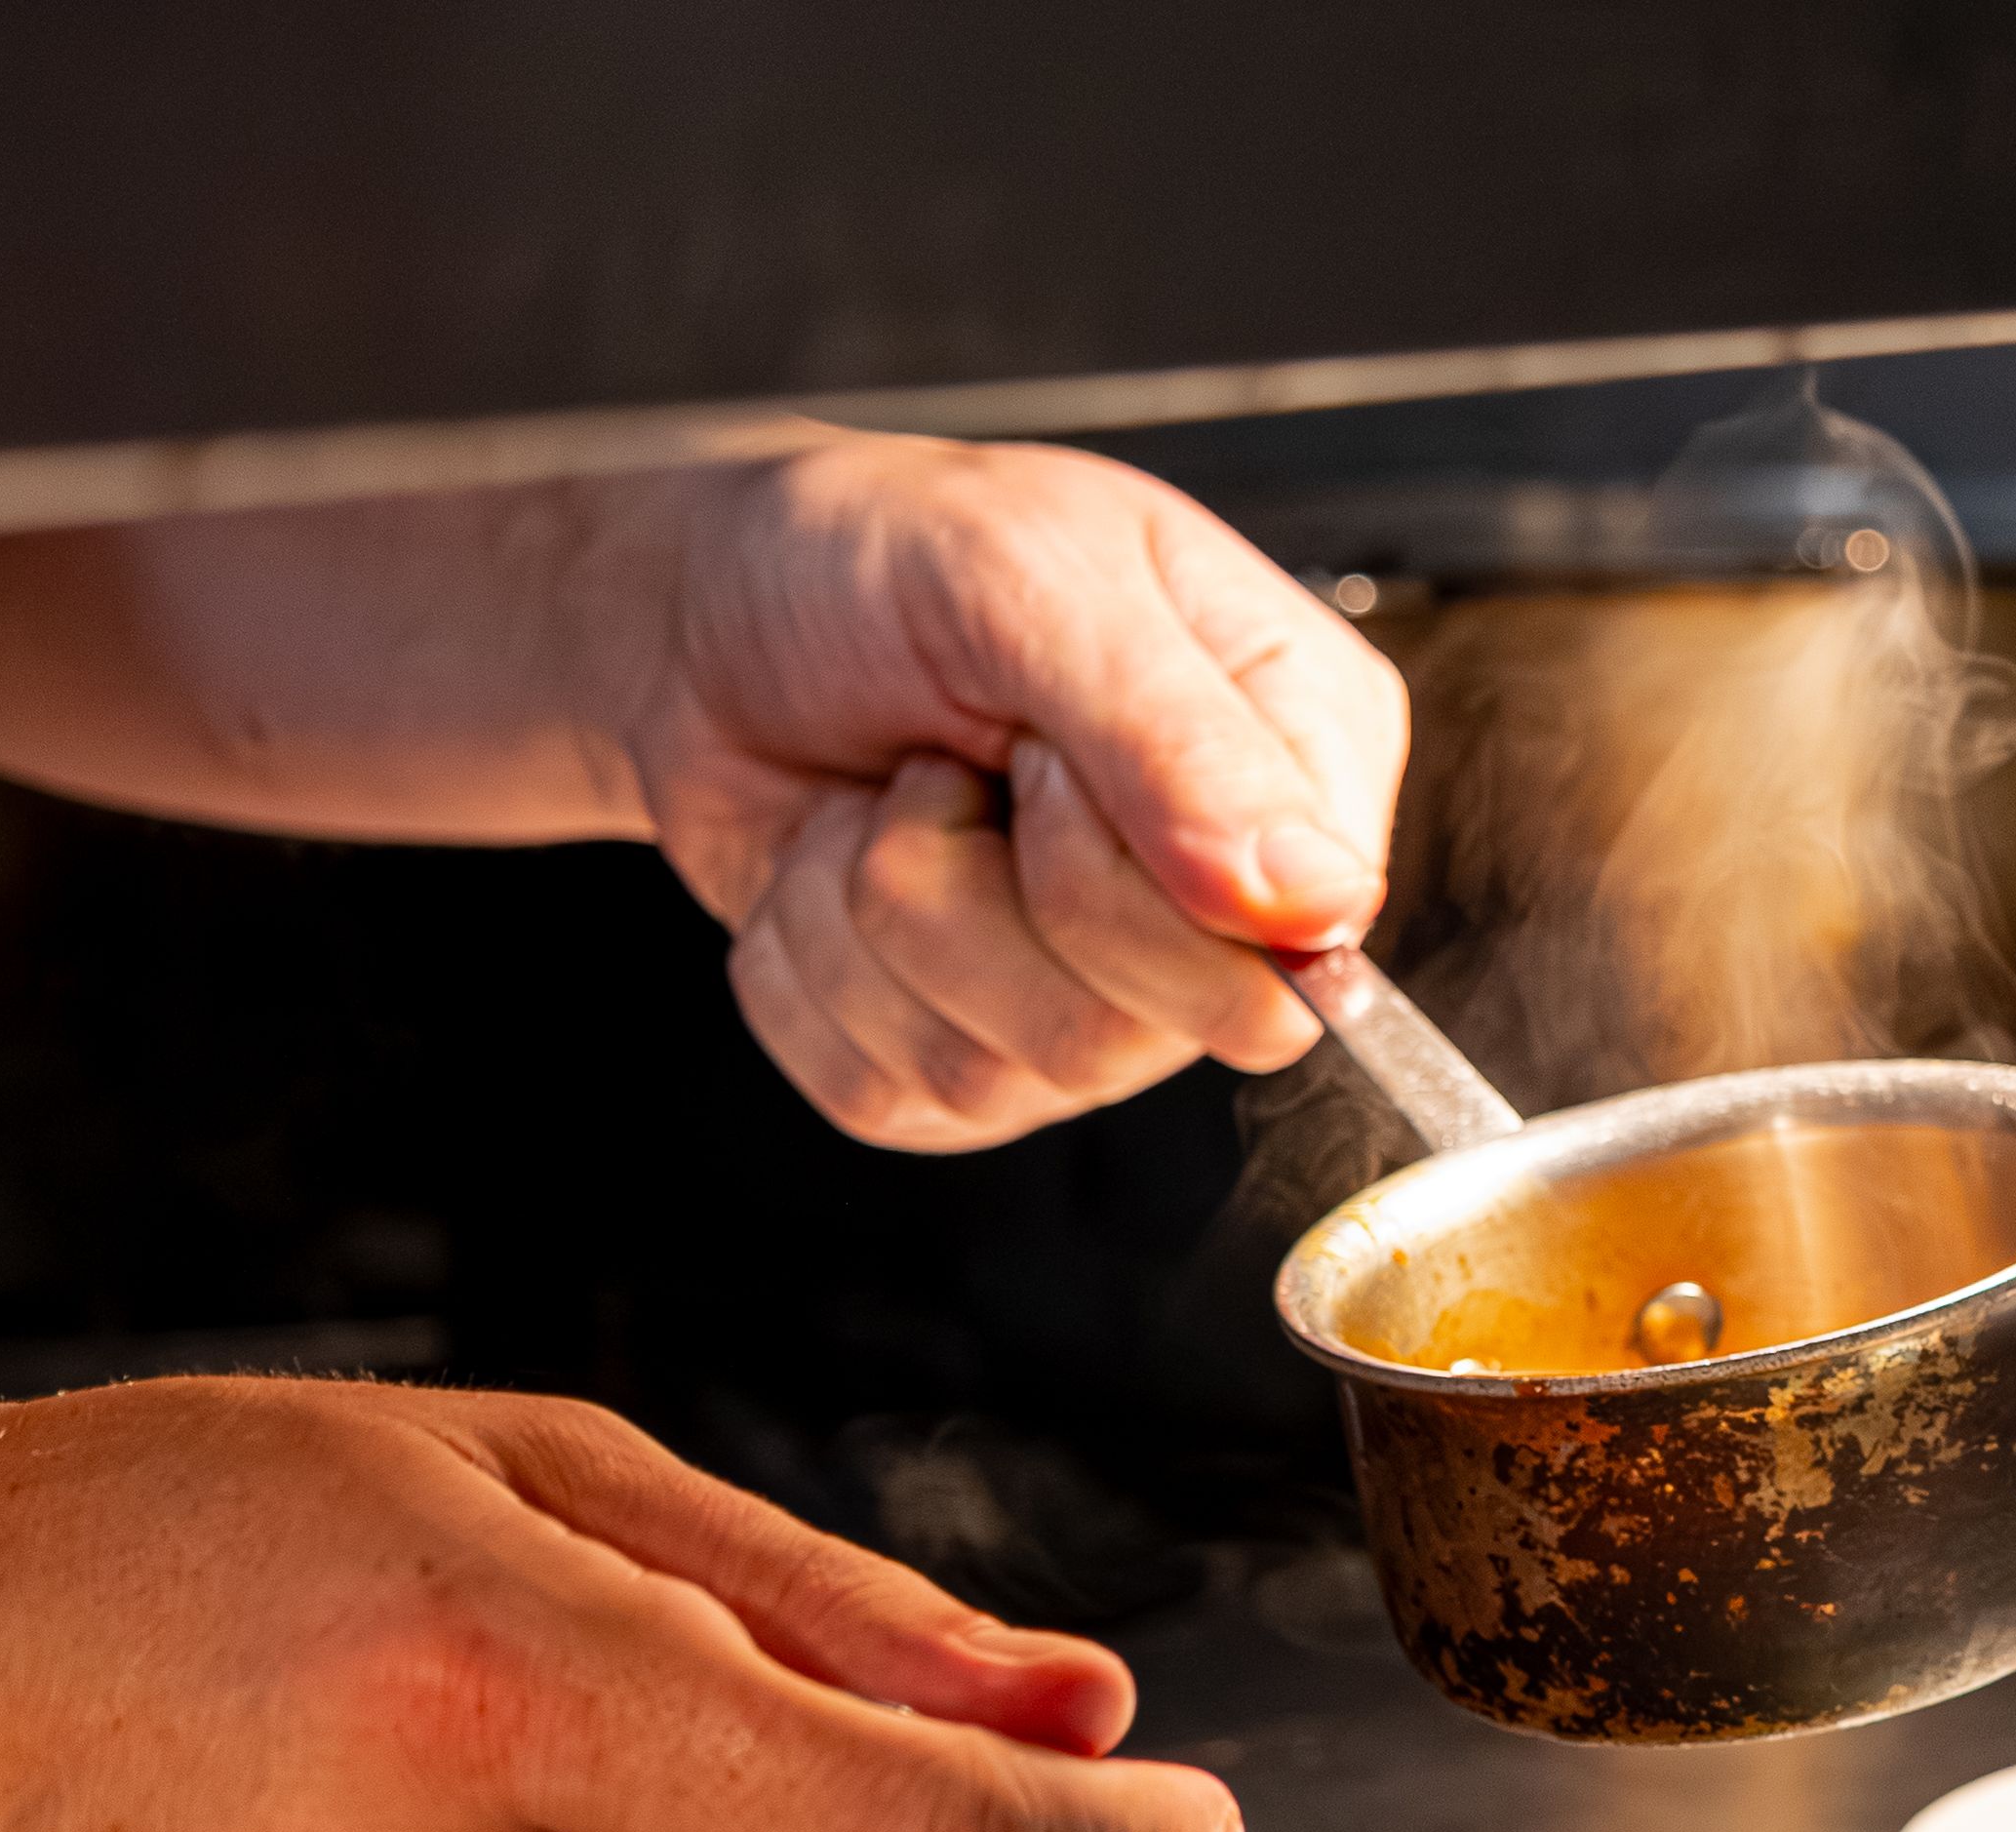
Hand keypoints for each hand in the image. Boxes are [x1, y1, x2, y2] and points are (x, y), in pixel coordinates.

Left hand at [623, 434, 1408, 1150]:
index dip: (1136, 875)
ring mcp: (1098, 1011)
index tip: (1043, 751)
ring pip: (997, 1070)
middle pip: (1136, 1032)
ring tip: (888, 797)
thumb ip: (1179, 735)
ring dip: (877, 910)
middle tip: (956, 757)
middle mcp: (1217, 917)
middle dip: (982, 884)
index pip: (1293, 952)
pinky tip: (832, 864)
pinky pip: (888, 1093)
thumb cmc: (873, 555)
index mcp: (1297, 768)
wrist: (702, 612)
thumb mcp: (1026, 572)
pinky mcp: (967, 1075)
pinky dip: (809, 967)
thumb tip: (1313, 903)